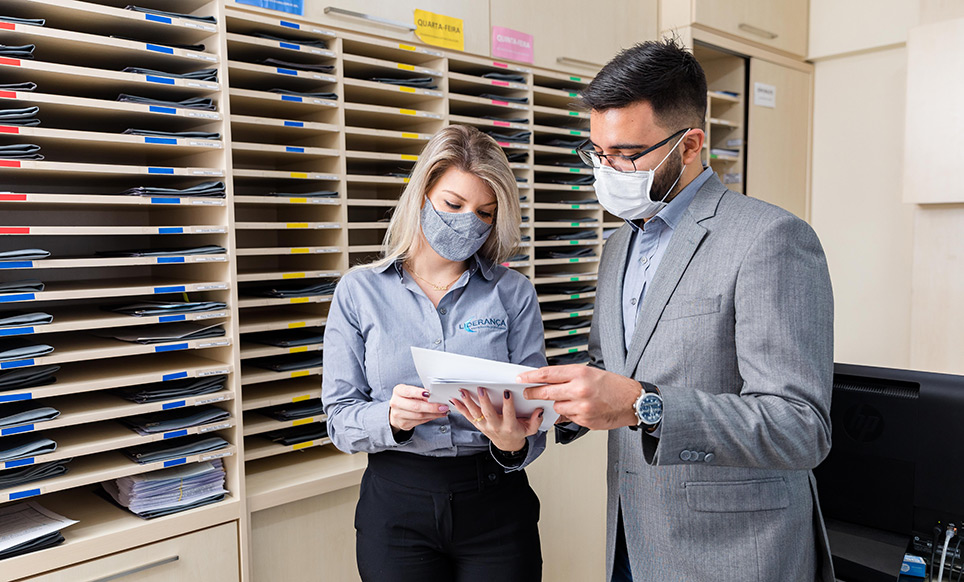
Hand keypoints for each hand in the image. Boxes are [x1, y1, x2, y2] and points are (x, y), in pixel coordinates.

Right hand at [389, 384, 448, 432]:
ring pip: (419, 415)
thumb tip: (436, 397)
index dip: (419, 393)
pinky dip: (430, 418)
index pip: (408, 392)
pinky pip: (420, 421)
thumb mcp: (411, 391)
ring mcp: (398, 415)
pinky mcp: (404, 424)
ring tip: (443, 411)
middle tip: (443, 406)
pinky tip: (436, 415)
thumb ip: (421, 393)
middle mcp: (396, 403)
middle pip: (416, 406)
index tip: (429, 394)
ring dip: (434, 414)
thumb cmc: (407, 398)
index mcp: (398, 391)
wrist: (397, 411)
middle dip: (431, 407)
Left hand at [449, 387, 542, 452]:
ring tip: (463, 391)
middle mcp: (495, 426)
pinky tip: (455, 400)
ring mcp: (485, 426)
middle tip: (480, 389)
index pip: (508, 413)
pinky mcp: (478, 425)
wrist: (507, 445)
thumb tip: (539, 411)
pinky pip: (468, 416)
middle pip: (488, 413)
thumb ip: (536, 420)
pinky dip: (460, 408)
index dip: (508, 403)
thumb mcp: (530, 429)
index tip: (507, 392)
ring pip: (475, 414)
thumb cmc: (517, 432)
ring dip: (468, 402)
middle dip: (484, 401)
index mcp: (509, 426)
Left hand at [518, 365, 639, 429]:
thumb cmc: (614, 386)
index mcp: (580, 373)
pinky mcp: (585, 420)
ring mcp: (582, 407)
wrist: (633, 401)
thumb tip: (549, 380)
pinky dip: (571, 413)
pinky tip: (582, 408)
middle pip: (547, 392)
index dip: (531, 376)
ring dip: (558, 404)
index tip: (522, 378)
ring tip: (572, 400)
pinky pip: (568, 417)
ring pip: (557, 406)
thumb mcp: (591, 373)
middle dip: (534, 393)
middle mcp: (580, 390)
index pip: (548, 374)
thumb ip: (569, 377)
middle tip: (528, 393)